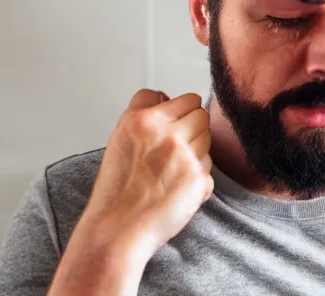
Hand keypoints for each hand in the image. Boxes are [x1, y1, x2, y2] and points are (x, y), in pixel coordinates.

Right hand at [85, 89, 213, 258]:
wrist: (119, 227)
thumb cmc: (117, 187)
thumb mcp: (119, 135)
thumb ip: (143, 109)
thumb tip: (166, 97)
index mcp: (144, 119)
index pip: (187, 98)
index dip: (184, 111)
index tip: (179, 120)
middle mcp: (165, 133)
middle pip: (202, 115)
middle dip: (193, 127)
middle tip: (176, 146)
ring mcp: (183, 155)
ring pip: (207, 138)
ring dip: (196, 150)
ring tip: (174, 167)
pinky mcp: (196, 178)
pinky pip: (208, 166)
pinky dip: (198, 175)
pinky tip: (178, 184)